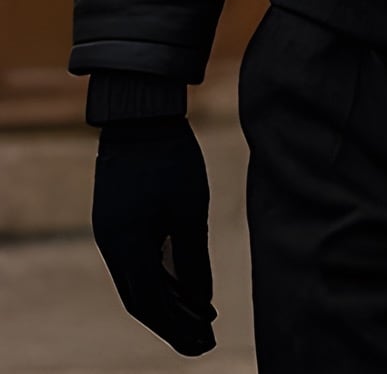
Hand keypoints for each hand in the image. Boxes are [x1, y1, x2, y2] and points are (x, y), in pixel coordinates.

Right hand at [91, 116, 216, 355]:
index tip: (203, 343)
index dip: (177, 327)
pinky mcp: (116, 217)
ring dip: (165, 300)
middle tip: (201, 341)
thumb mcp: (190, 211)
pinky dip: (157, 275)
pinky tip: (181, 282)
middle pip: (140, 298)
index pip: (151, 304)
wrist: (141, 115)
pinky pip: (134, 259)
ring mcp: (110, 231)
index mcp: (127, 248)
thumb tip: (202, 301)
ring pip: (136, 280)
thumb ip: (194, 259)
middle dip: (171, 322)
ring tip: (198, 316)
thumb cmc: (171, 160)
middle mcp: (112, 245)